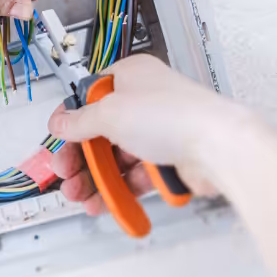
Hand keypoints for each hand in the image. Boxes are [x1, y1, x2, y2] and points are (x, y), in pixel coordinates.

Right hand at [49, 54, 240, 213]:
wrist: (219, 148)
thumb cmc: (176, 115)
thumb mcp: (110, 113)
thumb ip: (79, 121)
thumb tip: (60, 122)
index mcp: (130, 76)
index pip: (89, 96)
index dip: (70, 119)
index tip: (57, 138)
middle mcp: (144, 101)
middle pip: (100, 131)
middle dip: (79, 157)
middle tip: (65, 174)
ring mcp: (158, 131)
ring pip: (116, 157)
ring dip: (95, 178)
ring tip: (81, 195)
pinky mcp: (169, 159)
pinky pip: (135, 175)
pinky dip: (119, 189)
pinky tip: (106, 200)